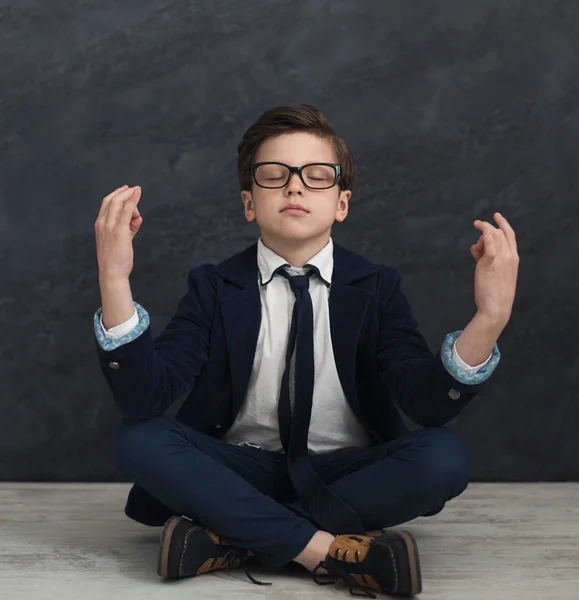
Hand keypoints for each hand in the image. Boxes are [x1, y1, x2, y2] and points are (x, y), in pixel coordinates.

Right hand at [95, 184, 142, 281]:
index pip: (106, 204)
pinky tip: (138, 194)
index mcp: (99, 225)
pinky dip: (133, 200)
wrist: (111, 272)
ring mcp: (110, 226)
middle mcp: (102, 223)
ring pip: (119, 202)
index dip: (116, 194)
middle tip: (135, 189)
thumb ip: (129, 228)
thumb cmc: (116, 259)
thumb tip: (137, 218)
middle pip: (112, 200)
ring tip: (139, 194)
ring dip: (130, 195)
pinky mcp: (119, 230)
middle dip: (124, 192)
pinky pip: (126, 210)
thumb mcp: (121, 240)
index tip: (126, 189)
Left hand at [470, 212, 518, 326]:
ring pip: (492, 236)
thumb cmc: (494, 292)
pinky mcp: (490, 264)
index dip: (503, 223)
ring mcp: (501, 259)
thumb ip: (486, 258)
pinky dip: (486, 237)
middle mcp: (509, 256)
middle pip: (499, 233)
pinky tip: (482, 231)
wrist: (496, 308)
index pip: (510, 235)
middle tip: (476, 225)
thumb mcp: (494, 272)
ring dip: (481, 238)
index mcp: (514, 258)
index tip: (495, 216)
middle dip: (486, 227)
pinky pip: (489, 246)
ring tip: (476, 252)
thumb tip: (476, 249)